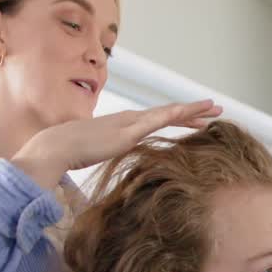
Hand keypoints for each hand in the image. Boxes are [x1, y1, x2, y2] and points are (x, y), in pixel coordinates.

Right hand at [12, 100, 222, 187]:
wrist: (55, 148)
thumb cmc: (70, 153)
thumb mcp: (96, 153)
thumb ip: (108, 154)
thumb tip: (112, 162)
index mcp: (125, 125)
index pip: (158, 119)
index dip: (180, 119)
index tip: (199, 120)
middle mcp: (130, 119)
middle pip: (168, 113)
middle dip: (193, 112)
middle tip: (215, 109)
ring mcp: (130, 123)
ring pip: (169, 113)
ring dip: (192, 111)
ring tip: (213, 109)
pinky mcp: (129, 131)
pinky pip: (159, 120)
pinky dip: (178, 115)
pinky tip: (192, 114)